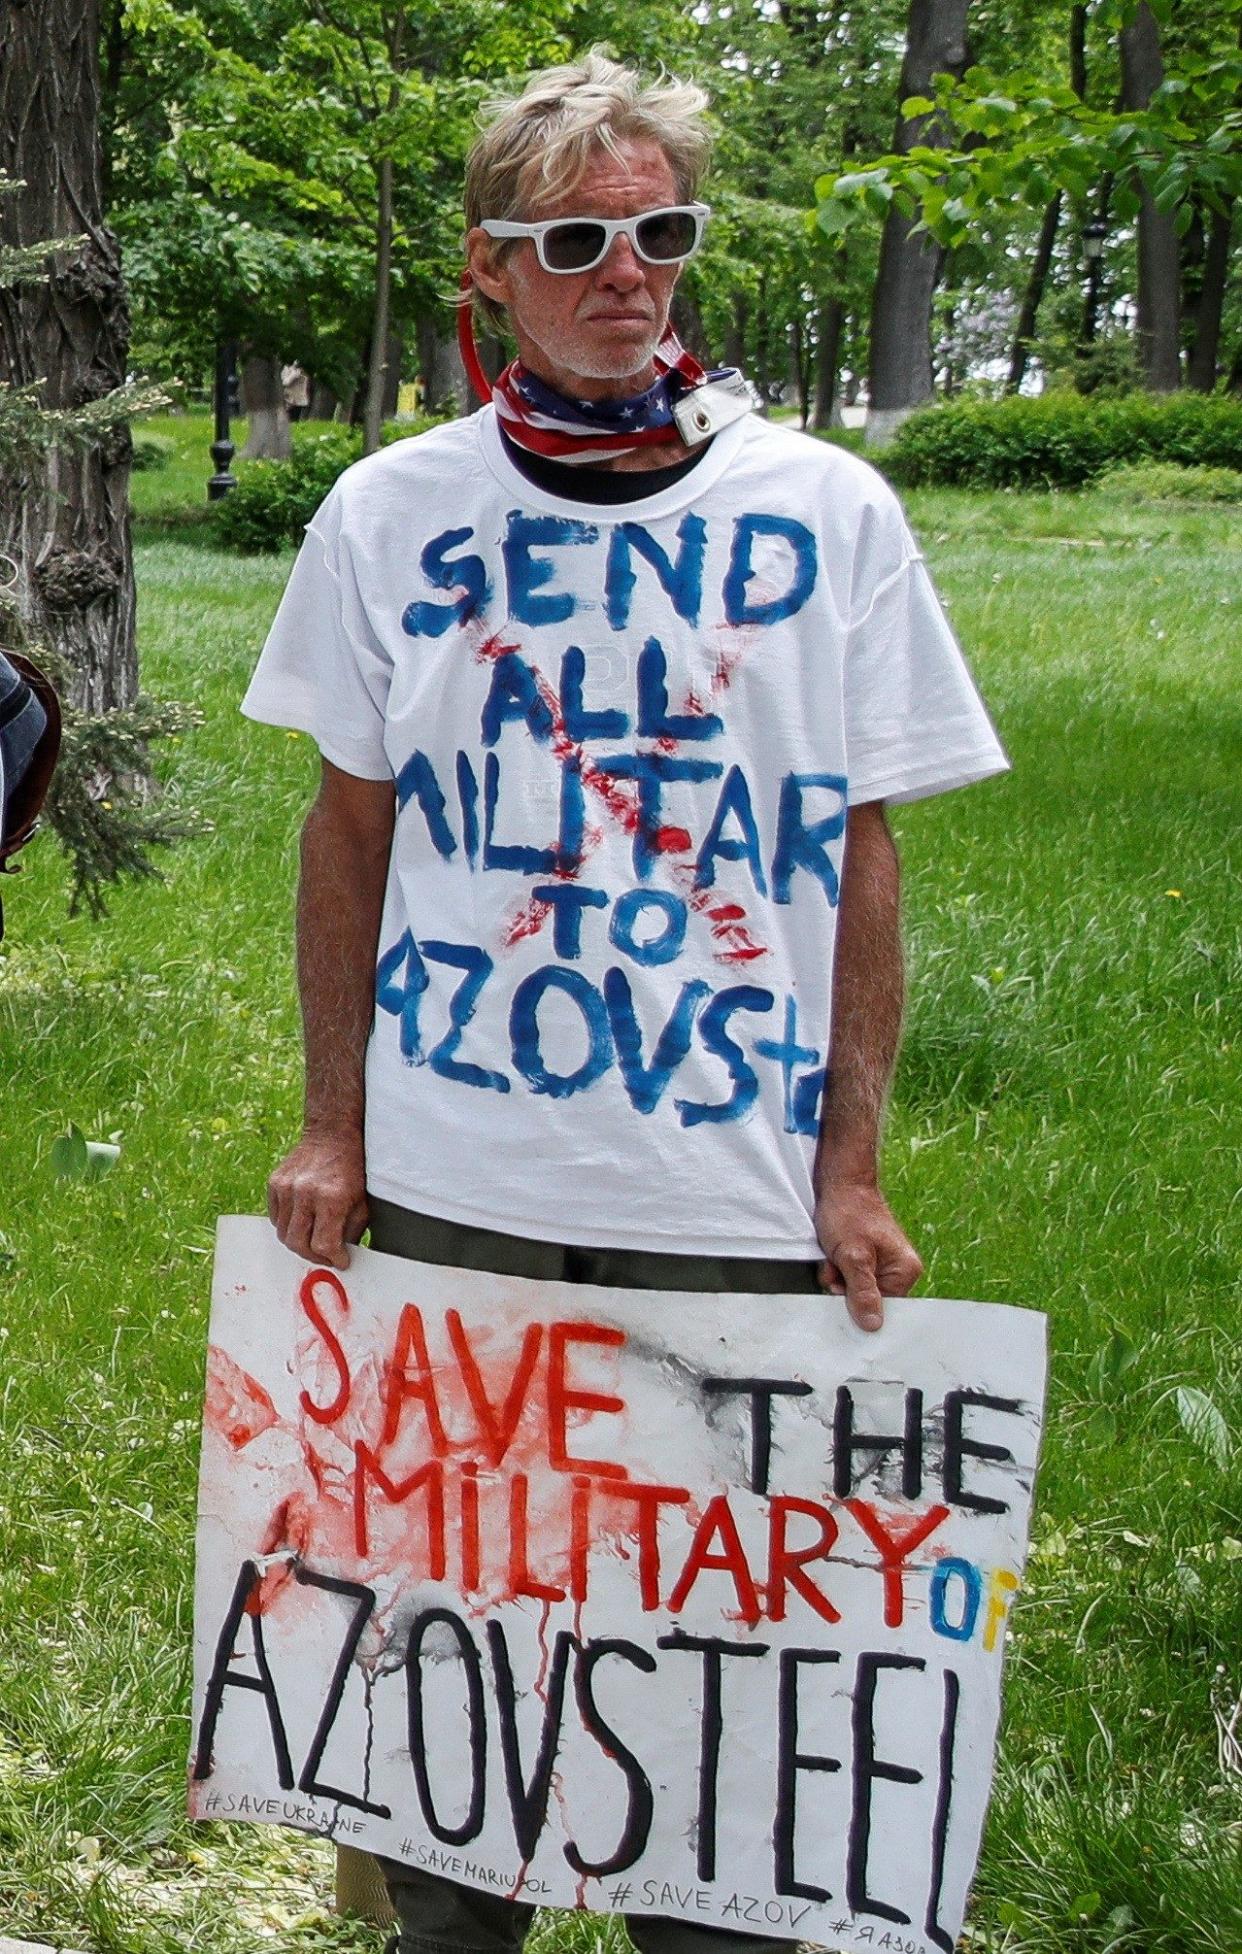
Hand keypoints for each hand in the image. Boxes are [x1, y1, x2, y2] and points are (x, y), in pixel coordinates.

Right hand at [267, 1128, 367, 1269]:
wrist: (332, 1135)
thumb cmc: (351, 1168)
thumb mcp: (362, 1202)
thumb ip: (350, 1231)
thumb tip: (340, 1256)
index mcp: (331, 1198)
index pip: (324, 1244)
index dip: (333, 1258)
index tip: (340, 1261)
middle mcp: (305, 1193)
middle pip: (299, 1244)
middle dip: (314, 1256)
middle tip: (326, 1256)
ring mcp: (286, 1187)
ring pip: (283, 1234)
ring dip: (299, 1243)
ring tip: (314, 1240)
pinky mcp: (275, 1183)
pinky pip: (276, 1218)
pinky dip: (288, 1226)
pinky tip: (303, 1222)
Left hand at [815, 1179, 922, 1332]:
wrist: (838, 1183)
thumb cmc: (849, 1212)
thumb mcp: (853, 1256)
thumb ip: (862, 1291)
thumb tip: (873, 1326)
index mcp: (905, 1271)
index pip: (885, 1309)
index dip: (860, 1306)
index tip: (843, 1293)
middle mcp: (897, 1270)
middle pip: (868, 1301)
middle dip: (845, 1290)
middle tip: (836, 1269)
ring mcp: (880, 1265)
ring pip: (853, 1290)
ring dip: (836, 1279)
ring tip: (833, 1258)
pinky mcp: (865, 1259)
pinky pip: (848, 1278)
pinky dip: (835, 1270)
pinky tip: (831, 1257)